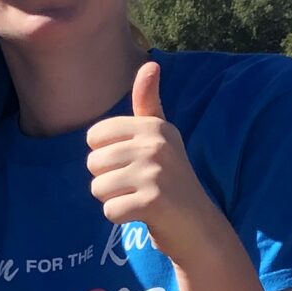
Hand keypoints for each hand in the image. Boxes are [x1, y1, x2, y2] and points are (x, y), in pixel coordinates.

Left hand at [85, 61, 208, 265]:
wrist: (198, 226)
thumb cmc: (172, 180)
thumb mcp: (161, 137)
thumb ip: (149, 104)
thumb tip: (149, 63)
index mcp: (153, 126)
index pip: (94, 136)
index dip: (105, 156)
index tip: (131, 165)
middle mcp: (155, 144)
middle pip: (93, 163)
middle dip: (108, 181)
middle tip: (136, 186)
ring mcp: (155, 173)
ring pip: (98, 188)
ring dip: (113, 200)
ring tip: (138, 199)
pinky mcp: (153, 202)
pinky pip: (109, 211)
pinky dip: (120, 218)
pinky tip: (141, 215)